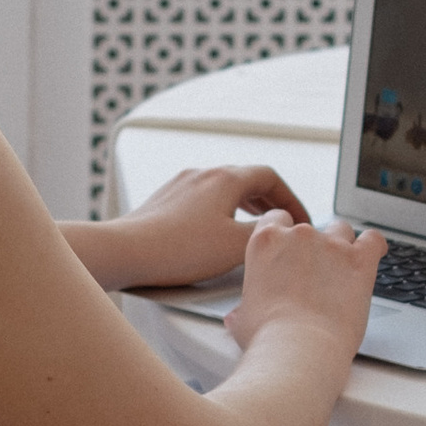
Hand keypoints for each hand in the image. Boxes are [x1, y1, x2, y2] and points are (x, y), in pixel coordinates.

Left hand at [99, 161, 314, 292]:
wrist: (126, 251)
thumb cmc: (178, 249)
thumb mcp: (236, 245)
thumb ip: (267, 231)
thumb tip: (280, 224)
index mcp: (225, 179)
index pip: (270, 177)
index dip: (291, 199)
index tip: (299, 219)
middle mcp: (202, 174)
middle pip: (246, 179)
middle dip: (269, 200)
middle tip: (281, 220)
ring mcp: (180, 185)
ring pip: (222, 188)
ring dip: (244, 204)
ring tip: (253, 224)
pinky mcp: (164, 201)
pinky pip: (201, 200)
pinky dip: (219, 211)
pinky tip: (215, 233)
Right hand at [225, 209, 385, 364]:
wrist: (298, 350)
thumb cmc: (267, 338)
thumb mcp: (242, 319)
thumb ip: (243, 308)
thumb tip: (237, 317)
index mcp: (266, 243)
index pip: (276, 219)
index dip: (284, 234)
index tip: (290, 248)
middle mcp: (298, 236)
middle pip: (309, 227)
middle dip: (312, 247)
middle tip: (314, 273)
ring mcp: (331, 245)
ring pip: (341, 230)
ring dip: (342, 245)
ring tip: (342, 269)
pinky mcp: (359, 260)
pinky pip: (373, 240)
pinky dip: (374, 247)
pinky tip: (373, 256)